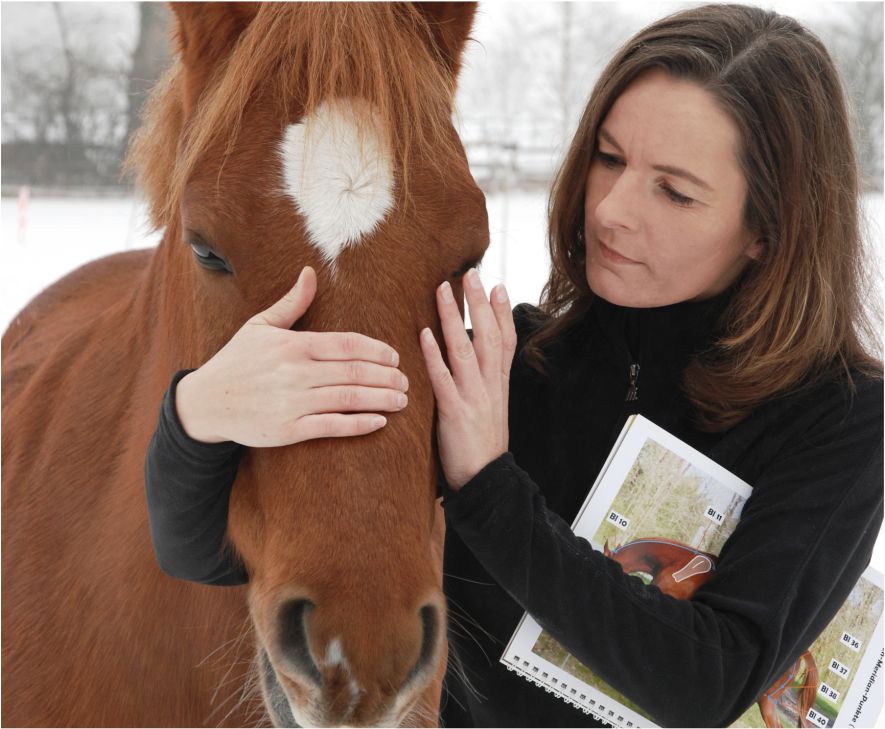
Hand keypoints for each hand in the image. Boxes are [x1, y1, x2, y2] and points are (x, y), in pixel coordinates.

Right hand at [175, 266, 408, 446]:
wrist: (206, 402)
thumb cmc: (236, 361)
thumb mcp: (260, 326)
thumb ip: (291, 303)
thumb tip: (310, 272)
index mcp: (294, 344)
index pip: (348, 344)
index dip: (377, 350)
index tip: (395, 356)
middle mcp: (296, 372)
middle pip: (355, 371)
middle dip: (387, 375)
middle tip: (407, 380)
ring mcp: (292, 401)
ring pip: (349, 398)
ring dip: (381, 399)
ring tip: (402, 399)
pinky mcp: (288, 429)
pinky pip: (331, 426)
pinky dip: (358, 424)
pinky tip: (379, 422)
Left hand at [419, 268, 516, 488]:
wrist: (486, 482)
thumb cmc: (481, 446)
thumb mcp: (490, 408)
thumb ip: (482, 381)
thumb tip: (471, 356)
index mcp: (499, 385)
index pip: (507, 341)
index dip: (503, 313)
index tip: (497, 286)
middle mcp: (491, 386)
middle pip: (490, 337)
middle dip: (480, 304)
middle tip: (471, 274)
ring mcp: (474, 398)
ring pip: (467, 350)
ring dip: (455, 318)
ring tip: (444, 291)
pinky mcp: (455, 413)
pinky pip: (444, 380)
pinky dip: (434, 356)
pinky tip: (424, 335)